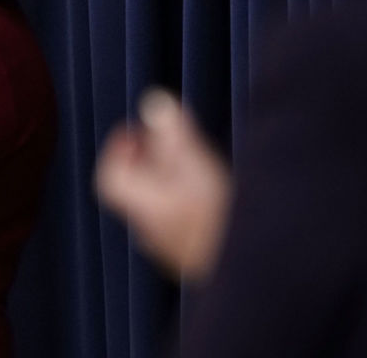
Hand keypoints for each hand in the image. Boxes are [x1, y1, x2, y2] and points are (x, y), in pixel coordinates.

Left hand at [94, 88, 232, 280]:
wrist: (256, 266)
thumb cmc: (220, 215)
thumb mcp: (196, 162)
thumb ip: (174, 130)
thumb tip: (155, 100)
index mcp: (143, 205)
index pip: (109, 178)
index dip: (117, 151)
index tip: (135, 132)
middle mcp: (150, 230)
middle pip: (134, 191)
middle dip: (147, 161)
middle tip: (166, 143)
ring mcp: (171, 249)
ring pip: (158, 209)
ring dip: (169, 183)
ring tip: (194, 164)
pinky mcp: (194, 260)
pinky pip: (179, 226)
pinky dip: (186, 205)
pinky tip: (213, 194)